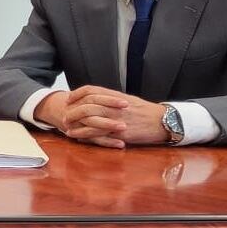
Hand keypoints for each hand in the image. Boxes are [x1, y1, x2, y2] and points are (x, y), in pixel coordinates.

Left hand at [45, 85, 168, 147]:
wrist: (162, 121)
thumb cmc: (145, 111)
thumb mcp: (127, 100)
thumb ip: (111, 98)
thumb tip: (97, 99)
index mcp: (115, 96)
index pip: (91, 90)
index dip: (77, 93)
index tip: (69, 98)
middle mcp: (114, 106)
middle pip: (87, 105)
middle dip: (73, 111)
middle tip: (64, 116)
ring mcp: (116, 120)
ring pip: (90, 120)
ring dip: (76, 124)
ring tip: (67, 128)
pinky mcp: (119, 133)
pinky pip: (99, 134)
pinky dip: (85, 135)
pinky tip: (78, 137)